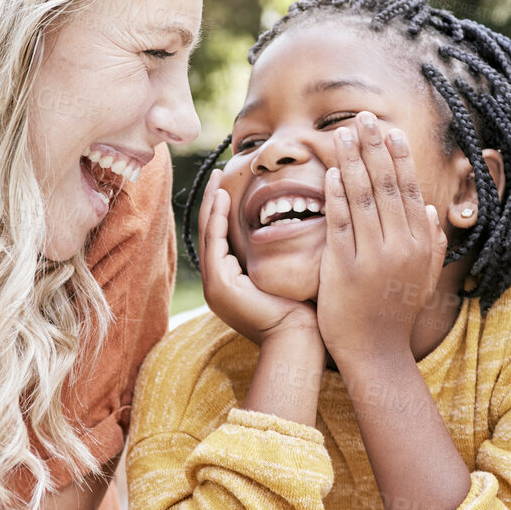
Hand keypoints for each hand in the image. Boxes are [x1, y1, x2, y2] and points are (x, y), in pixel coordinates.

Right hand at [197, 173, 318, 344]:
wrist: (299, 337)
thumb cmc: (301, 309)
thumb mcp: (285, 274)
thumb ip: (278, 254)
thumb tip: (292, 224)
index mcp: (230, 281)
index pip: (221, 238)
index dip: (222, 209)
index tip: (227, 184)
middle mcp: (218, 283)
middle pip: (210, 233)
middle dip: (212, 201)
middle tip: (217, 172)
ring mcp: (215, 286)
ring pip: (209, 235)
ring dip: (212, 204)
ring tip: (217, 178)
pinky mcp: (219, 286)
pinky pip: (214, 244)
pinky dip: (217, 219)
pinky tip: (223, 198)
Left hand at [316, 112, 443, 370]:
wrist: (376, 352)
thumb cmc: (397, 313)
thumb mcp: (424, 278)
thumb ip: (432, 244)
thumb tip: (433, 210)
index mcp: (421, 244)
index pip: (409, 190)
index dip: (399, 157)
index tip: (389, 131)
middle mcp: (400, 246)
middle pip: (386, 186)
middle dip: (374, 148)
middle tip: (363, 118)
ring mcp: (372, 256)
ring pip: (362, 198)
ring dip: (352, 162)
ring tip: (342, 134)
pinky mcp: (345, 268)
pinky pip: (339, 223)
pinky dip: (335, 195)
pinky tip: (329, 172)